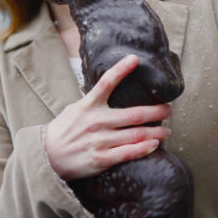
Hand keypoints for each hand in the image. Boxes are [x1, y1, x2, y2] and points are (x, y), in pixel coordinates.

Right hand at [43, 54, 172, 179]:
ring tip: (167, 131)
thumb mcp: (75, 109)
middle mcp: (96, 121)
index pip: (106, 82)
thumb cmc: (63, 130)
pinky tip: (154, 145)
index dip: (121, 69)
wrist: (48, 156)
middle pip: (133, 114)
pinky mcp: (102, 158)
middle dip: (156, 112)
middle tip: (169, 110)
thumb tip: (109, 91)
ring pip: (136, 135)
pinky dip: (144, 149)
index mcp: (88, 106)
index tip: (135, 59)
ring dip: (155, 133)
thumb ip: (93, 102)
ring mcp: (100, 140)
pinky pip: (128, 153)